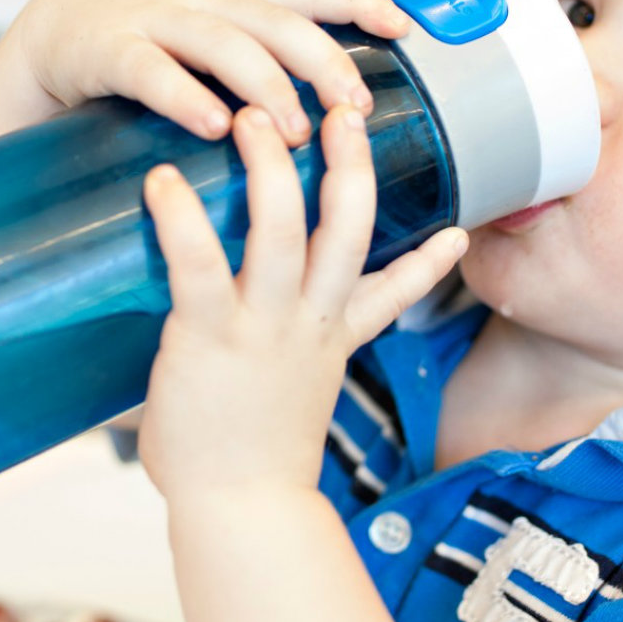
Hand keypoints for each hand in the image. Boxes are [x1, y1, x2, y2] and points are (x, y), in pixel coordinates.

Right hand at [0, 0, 412, 153]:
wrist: (50, 27)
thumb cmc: (146, 45)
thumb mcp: (210, 36)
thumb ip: (262, 57)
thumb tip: (339, 103)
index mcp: (234, 1)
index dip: (359, 3)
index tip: (407, 28)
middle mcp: (202, 2)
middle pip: (277, 23)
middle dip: (323, 62)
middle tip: (355, 110)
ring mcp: (154, 21)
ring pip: (223, 45)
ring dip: (265, 88)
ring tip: (293, 134)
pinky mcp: (107, 51)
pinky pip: (151, 71)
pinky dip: (185, 98)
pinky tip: (214, 128)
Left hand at [136, 103, 468, 506]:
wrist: (240, 514)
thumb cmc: (245, 467)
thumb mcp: (283, 411)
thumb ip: (272, 378)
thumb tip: (224, 370)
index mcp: (332, 341)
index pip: (394, 293)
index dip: (430, 264)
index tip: (459, 234)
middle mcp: (310, 322)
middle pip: (350, 224)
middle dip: (351, 160)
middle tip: (341, 107)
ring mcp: (266, 325)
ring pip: (287, 225)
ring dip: (272, 166)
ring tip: (252, 116)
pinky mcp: (213, 333)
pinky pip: (200, 260)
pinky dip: (182, 216)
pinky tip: (163, 181)